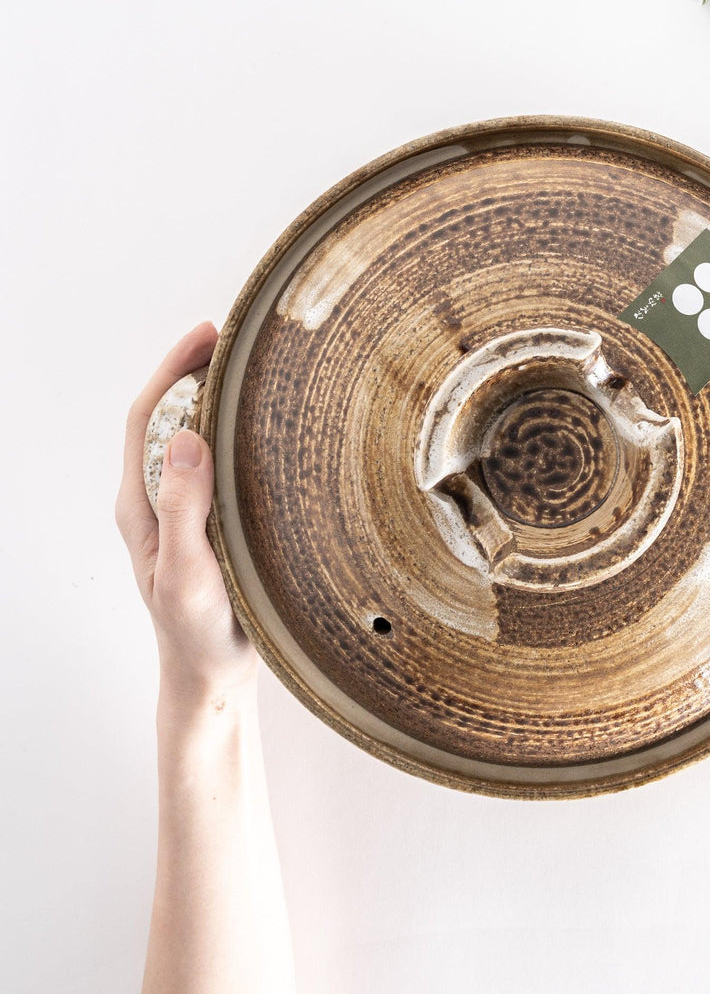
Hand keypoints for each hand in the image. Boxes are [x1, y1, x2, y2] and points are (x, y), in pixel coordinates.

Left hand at [116, 322, 256, 699]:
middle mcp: (158, 501)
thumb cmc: (197, 633)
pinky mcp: (211, 525)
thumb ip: (184, 508)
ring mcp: (184, 513)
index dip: (174, 370)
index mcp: (142, 506)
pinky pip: (217, 466)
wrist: (211, 676)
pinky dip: (235, 434)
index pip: (147, 419)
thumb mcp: (188, 573)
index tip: (208, 336)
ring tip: (249, 371)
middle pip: (167, 418)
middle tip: (234, 339)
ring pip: (192, 440)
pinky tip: (265, 432)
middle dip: (193, 371)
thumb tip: (185, 436)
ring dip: (214, 399)